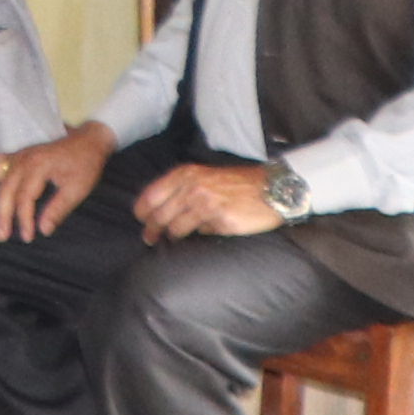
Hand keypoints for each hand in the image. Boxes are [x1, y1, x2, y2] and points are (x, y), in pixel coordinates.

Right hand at [0, 123, 116, 239]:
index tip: (28, 236)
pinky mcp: (17, 155)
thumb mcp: (78, 189)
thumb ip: (58, 209)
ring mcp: (18, 156)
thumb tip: (43, 229)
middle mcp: (23, 160)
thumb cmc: (85, 165)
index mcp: (38, 167)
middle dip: (2, 214)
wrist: (89, 141)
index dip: (24, 218)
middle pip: (6, 189)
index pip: (25, 197)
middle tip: (0, 235)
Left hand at [135, 156, 291, 241]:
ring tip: (171, 240)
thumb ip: (181, 187)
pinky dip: (197, 235)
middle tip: (149, 238)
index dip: (142, 211)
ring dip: (171, 236)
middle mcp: (192, 187)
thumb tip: (159, 208)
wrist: (272, 188)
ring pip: (175, 227)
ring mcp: (205, 204)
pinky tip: (201, 234)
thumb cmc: (238, 183)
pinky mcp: (220, 220)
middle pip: (159, 215)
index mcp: (185, 174)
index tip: (141, 220)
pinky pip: (200, 233)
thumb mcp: (205, 175)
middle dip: (151, 229)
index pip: (151, 196)